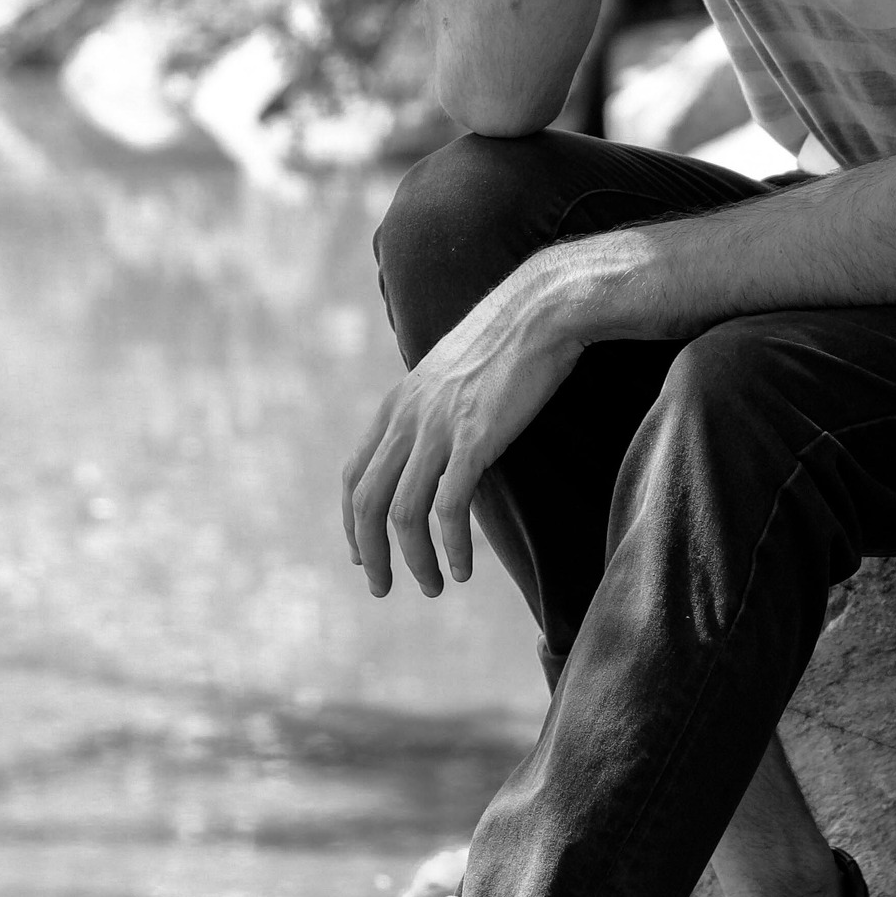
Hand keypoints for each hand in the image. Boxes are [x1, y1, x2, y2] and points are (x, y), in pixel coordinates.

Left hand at [341, 264, 586, 597]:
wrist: (543, 309)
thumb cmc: (511, 338)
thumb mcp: (455, 371)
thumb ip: (436, 406)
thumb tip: (442, 442)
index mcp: (398, 402)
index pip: (354, 473)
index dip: (352, 520)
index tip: (362, 553)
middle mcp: (407, 417)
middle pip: (366, 501)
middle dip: (370, 553)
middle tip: (383, 586)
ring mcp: (437, 427)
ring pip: (402, 513)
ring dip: (413, 560)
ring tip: (434, 585)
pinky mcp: (473, 438)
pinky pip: (448, 508)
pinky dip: (451, 545)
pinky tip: (464, 567)